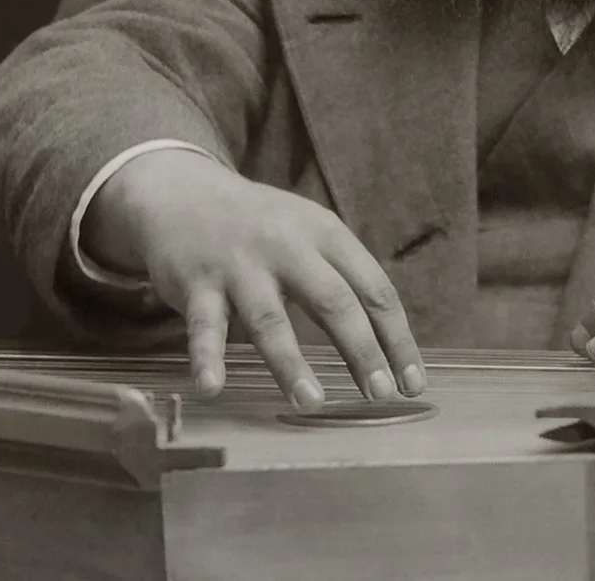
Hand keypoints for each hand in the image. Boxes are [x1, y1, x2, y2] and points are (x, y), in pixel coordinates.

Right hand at [83, 149, 427, 410]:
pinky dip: (207, 358)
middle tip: (380, 394)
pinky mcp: (196, 282)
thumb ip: (341, 278)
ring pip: (269, 318)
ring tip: (312, 402)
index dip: (397, 338)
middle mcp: (285, 245)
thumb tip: (385, 347)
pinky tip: (213, 389)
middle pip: (333, 301)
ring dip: (291, 363)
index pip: (373, 288)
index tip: (412, 383)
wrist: (182, 192)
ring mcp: (239, 265)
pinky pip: (203, 326)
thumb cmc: (260, 226)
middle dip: (361, 350)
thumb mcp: (308, 233)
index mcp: (324, 233)